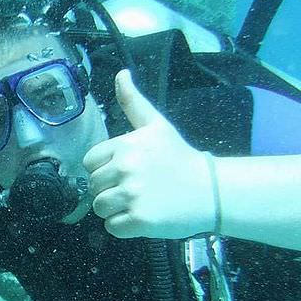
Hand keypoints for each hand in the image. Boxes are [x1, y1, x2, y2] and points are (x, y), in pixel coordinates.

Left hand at [83, 69, 214, 238]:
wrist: (211, 190)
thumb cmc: (179, 157)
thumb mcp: (156, 125)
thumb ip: (133, 101)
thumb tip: (120, 73)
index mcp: (125, 145)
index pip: (90, 162)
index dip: (104, 169)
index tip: (125, 171)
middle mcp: (126, 168)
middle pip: (93, 187)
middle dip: (109, 190)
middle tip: (135, 188)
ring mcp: (132, 195)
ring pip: (99, 208)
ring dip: (114, 209)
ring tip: (137, 202)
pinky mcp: (140, 220)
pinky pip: (112, 227)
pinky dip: (123, 226)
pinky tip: (142, 216)